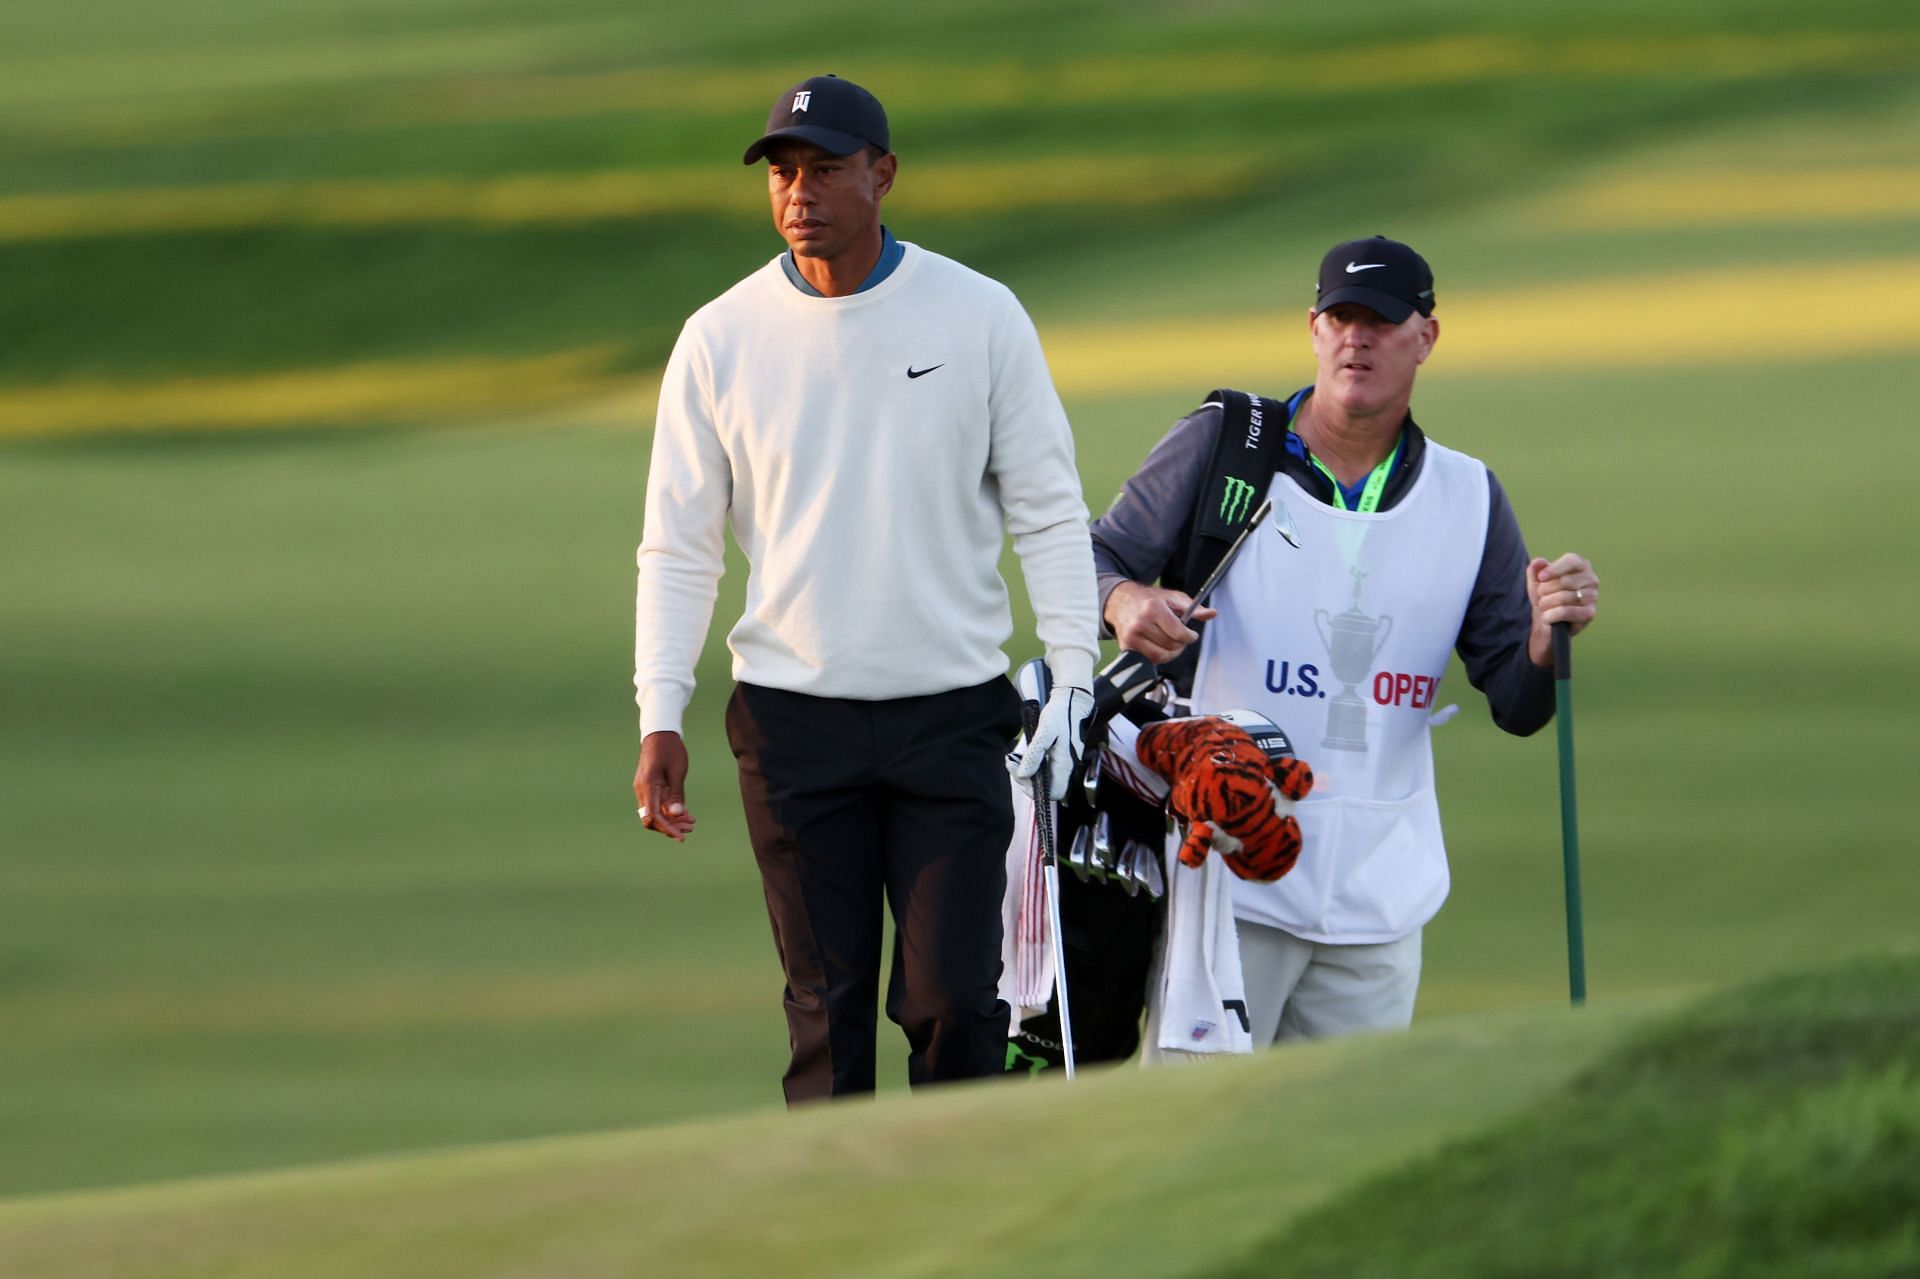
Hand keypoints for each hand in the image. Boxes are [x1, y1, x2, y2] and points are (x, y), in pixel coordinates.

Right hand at [633, 731, 695, 840]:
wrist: (659, 733)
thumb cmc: (670, 749)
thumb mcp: (677, 771)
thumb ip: (676, 794)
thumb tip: (675, 815)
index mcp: (648, 786)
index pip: (653, 816)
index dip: (667, 829)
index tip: (681, 837)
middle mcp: (642, 791)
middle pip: (652, 819)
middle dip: (670, 827)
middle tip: (691, 828)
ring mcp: (645, 790)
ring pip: (655, 814)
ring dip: (671, 820)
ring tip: (691, 823)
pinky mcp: (650, 788)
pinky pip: (657, 805)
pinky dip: (669, 812)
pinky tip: (685, 814)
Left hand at [1012, 686, 1092, 800]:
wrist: (1071, 700)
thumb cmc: (1059, 714)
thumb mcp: (1044, 731)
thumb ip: (1034, 754)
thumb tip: (1023, 775)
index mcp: (1064, 764)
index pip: (1053, 793)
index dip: (1035, 790)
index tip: (1019, 775)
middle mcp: (1065, 767)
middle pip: (1046, 788)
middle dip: (1025, 780)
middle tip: (1011, 764)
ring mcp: (1062, 762)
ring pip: (1043, 779)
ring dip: (1026, 773)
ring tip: (1012, 759)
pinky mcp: (1058, 756)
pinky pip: (1043, 769)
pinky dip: (1030, 765)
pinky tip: (1022, 756)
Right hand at [1103, 581, 1216, 664]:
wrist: (1120, 602)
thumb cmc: (1150, 600)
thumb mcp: (1173, 598)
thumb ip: (1193, 608)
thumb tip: (1212, 614)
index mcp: (1154, 608)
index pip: (1178, 633)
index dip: (1189, 637)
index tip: (1192, 635)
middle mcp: (1141, 623)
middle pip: (1171, 645)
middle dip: (1181, 644)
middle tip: (1181, 637)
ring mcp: (1132, 636)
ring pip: (1161, 656)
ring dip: (1171, 652)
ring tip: (1171, 642)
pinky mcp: (1126, 646)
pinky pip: (1149, 660)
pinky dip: (1158, 656)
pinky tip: (1159, 646)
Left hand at [1526, 554, 1598, 666]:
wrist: (1548, 619)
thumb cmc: (1545, 595)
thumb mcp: (1536, 581)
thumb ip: (1535, 569)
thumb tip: (1538, 562)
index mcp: (1581, 565)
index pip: (1572, 561)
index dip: (1555, 569)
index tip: (1541, 578)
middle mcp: (1591, 579)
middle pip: (1565, 581)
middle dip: (1545, 590)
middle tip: (1540, 596)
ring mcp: (1593, 596)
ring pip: (1563, 598)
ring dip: (1546, 604)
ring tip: (1543, 606)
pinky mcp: (1590, 613)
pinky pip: (1566, 612)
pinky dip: (1550, 615)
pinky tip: (1546, 617)